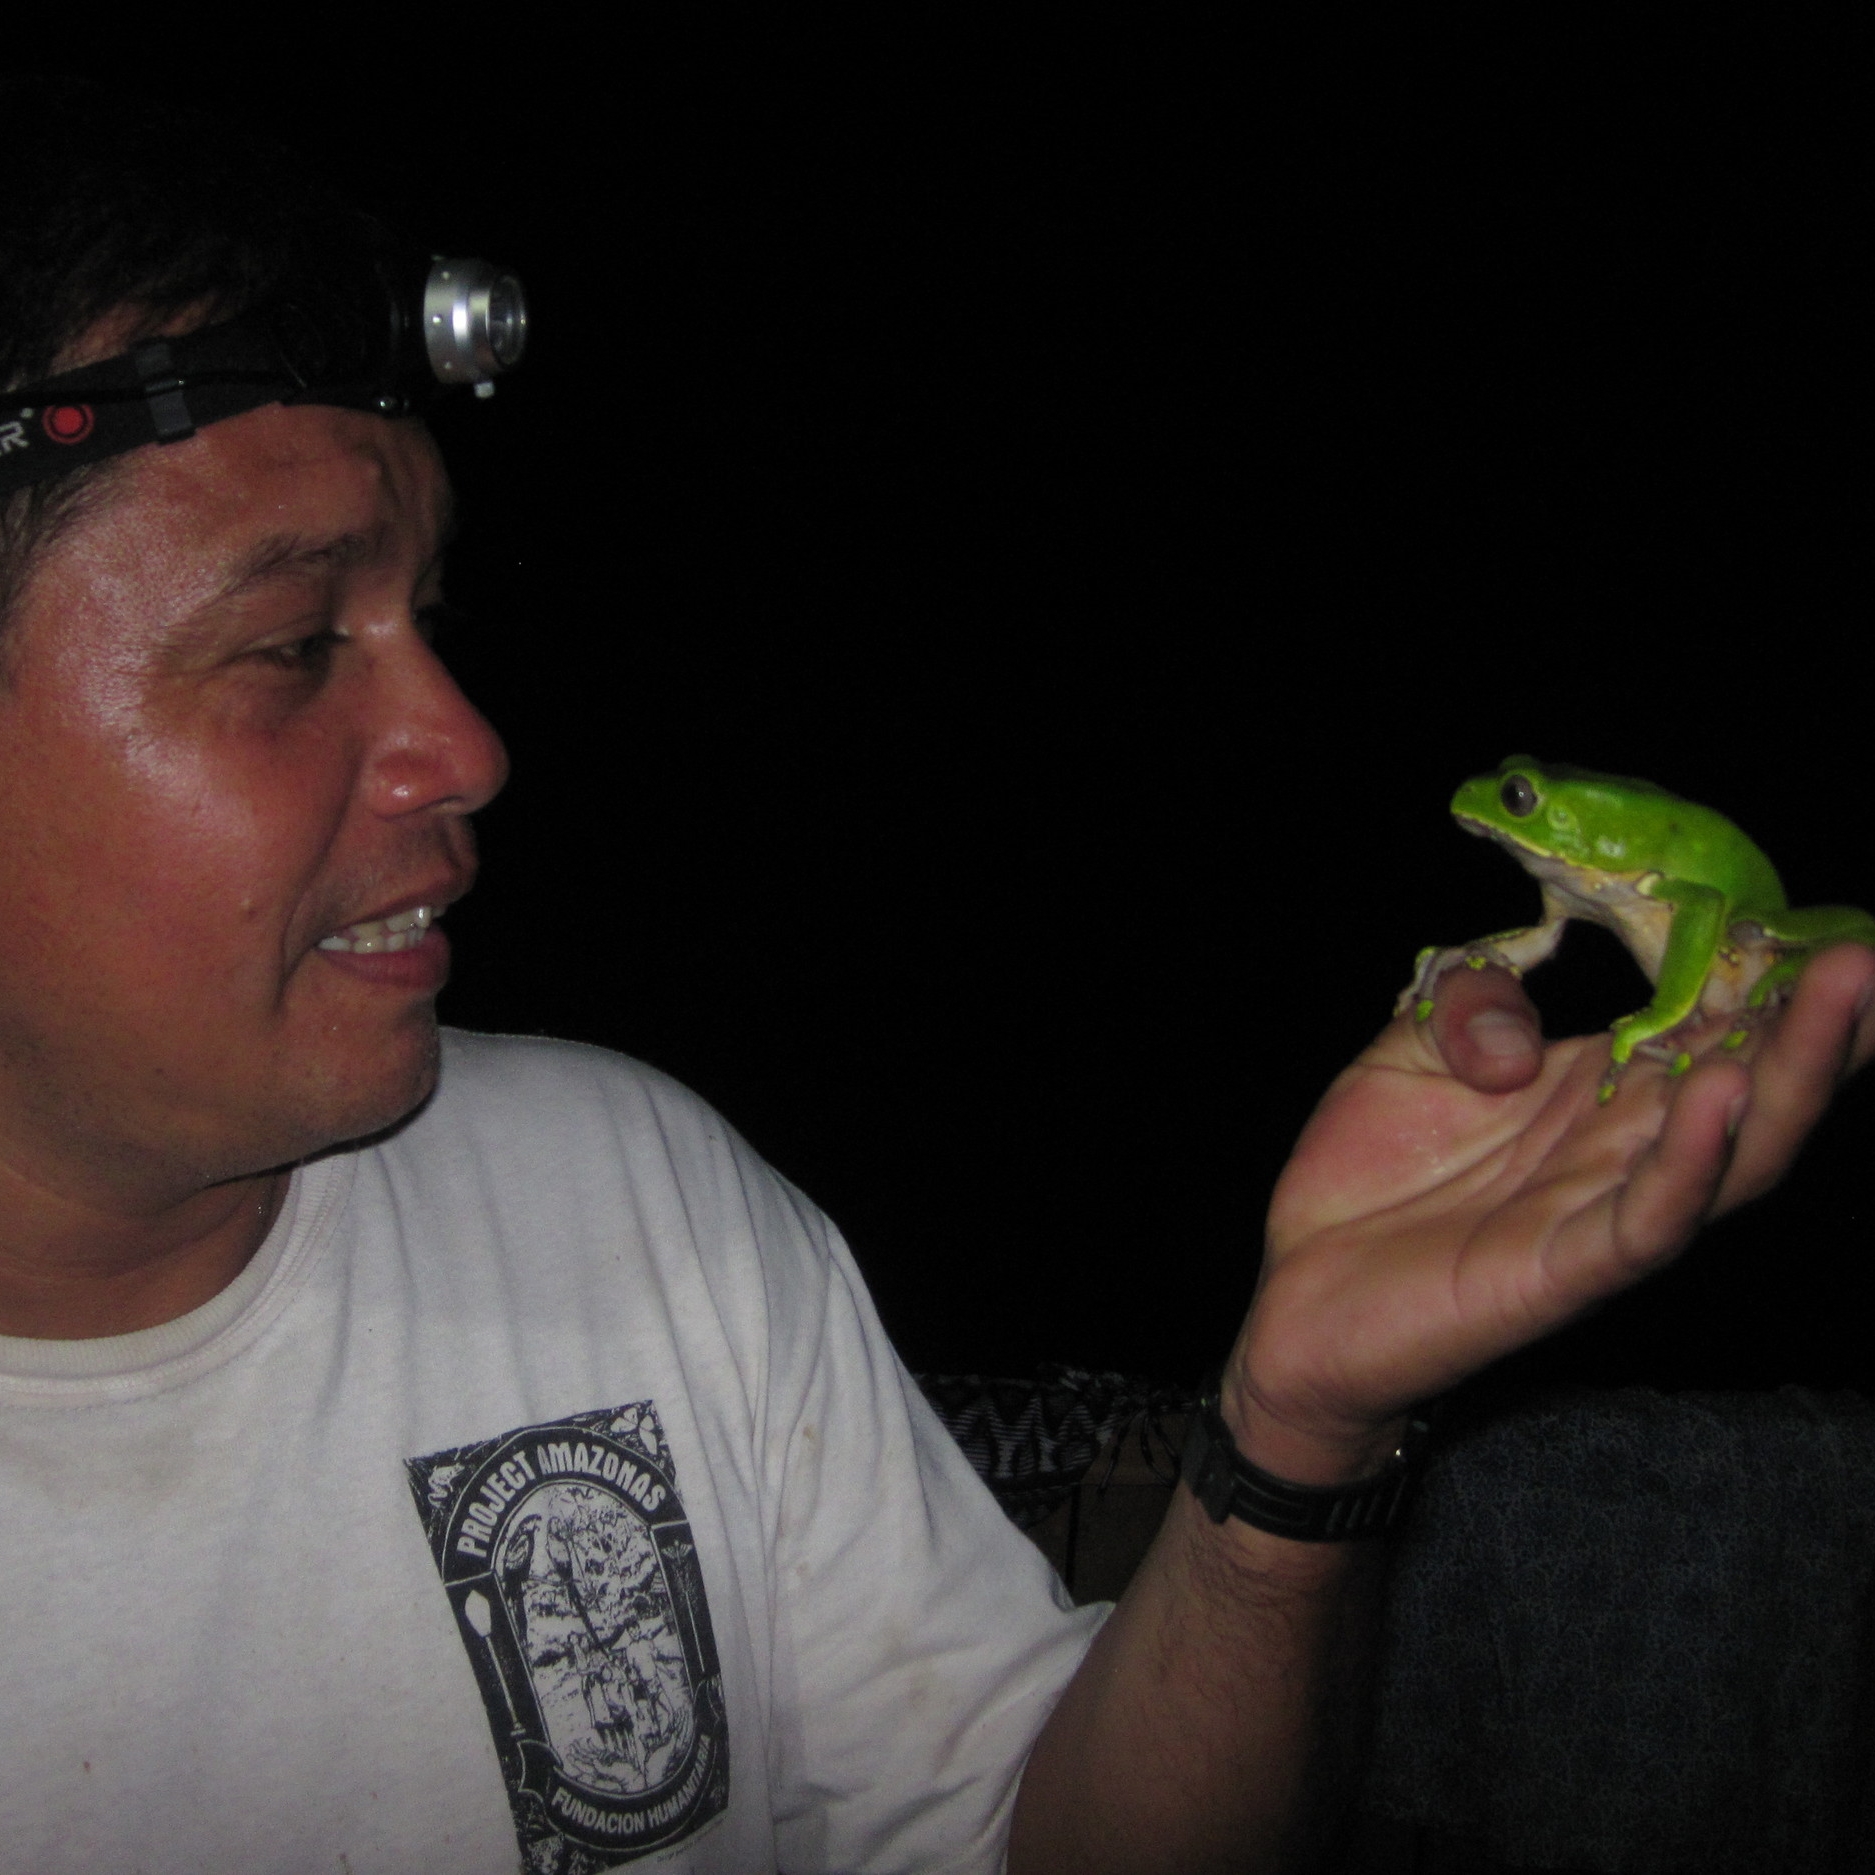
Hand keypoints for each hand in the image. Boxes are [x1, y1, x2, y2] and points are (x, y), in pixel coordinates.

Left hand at [1223, 945, 1874, 1484]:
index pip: (1711, 1030)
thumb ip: (1471, 1003)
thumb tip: (1529, 1029)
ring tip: (1841, 995)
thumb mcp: (1410, 1045)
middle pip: (1753, 1087)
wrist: (1301, 1289)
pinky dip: (1687, 1164)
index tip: (1836, 920)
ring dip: (1790, 1076)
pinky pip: (1643, 1222)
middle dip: (1822, 1022)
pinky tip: (1723, 1098)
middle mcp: (1623, 1152)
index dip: (1771, 978)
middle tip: (1873, 952)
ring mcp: (1602, 1215)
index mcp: (1599, 1091)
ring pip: (1730, 1154)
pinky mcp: (1562, 1273)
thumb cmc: (1369, 1171)